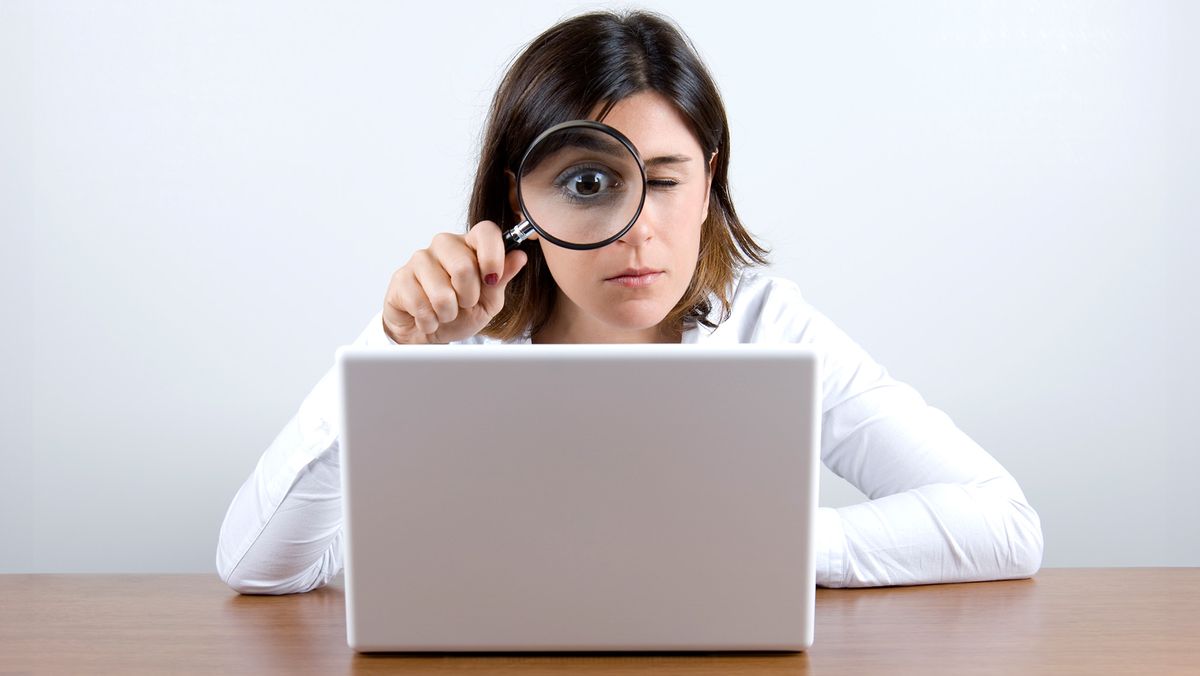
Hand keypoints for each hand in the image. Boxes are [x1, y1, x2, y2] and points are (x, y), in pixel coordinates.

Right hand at [382, 221, 527, 343]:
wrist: (429, 331)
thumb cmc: (461, 313)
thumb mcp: (489, 301)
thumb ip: (502, 279)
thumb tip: (519, 256)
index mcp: (470, 245)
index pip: (485, 231)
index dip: (493, 254)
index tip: (492, 278)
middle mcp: (444, 245)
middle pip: (464, 266)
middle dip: (469, 296)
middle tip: (464, 303)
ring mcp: (419, 259)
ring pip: (442, 292)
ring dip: (448, 312)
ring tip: (445, 312)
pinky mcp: (400, 278)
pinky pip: (421, 304)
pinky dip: (430, 320)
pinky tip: (428, 316)